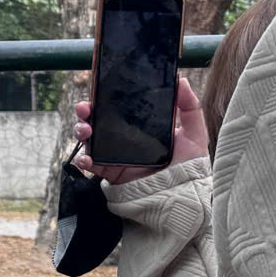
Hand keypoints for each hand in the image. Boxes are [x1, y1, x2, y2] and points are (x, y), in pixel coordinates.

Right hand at [72, 75, 206, 184]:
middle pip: (98, 120)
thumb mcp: (194, 133)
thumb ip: (190, 107)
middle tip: (85, 108)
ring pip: (89, 138)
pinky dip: (82, 159)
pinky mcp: (110, 172)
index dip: (105, 97)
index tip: (99, 88)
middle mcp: (124, 139)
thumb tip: (181, 80)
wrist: (183, 196)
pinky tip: (86, 158)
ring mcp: (114, 156)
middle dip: (86, 111)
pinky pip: (90, 163)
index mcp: (141, 127)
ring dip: (81, 130)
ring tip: (85, 130)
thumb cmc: (191, 166)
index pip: (118, 108)